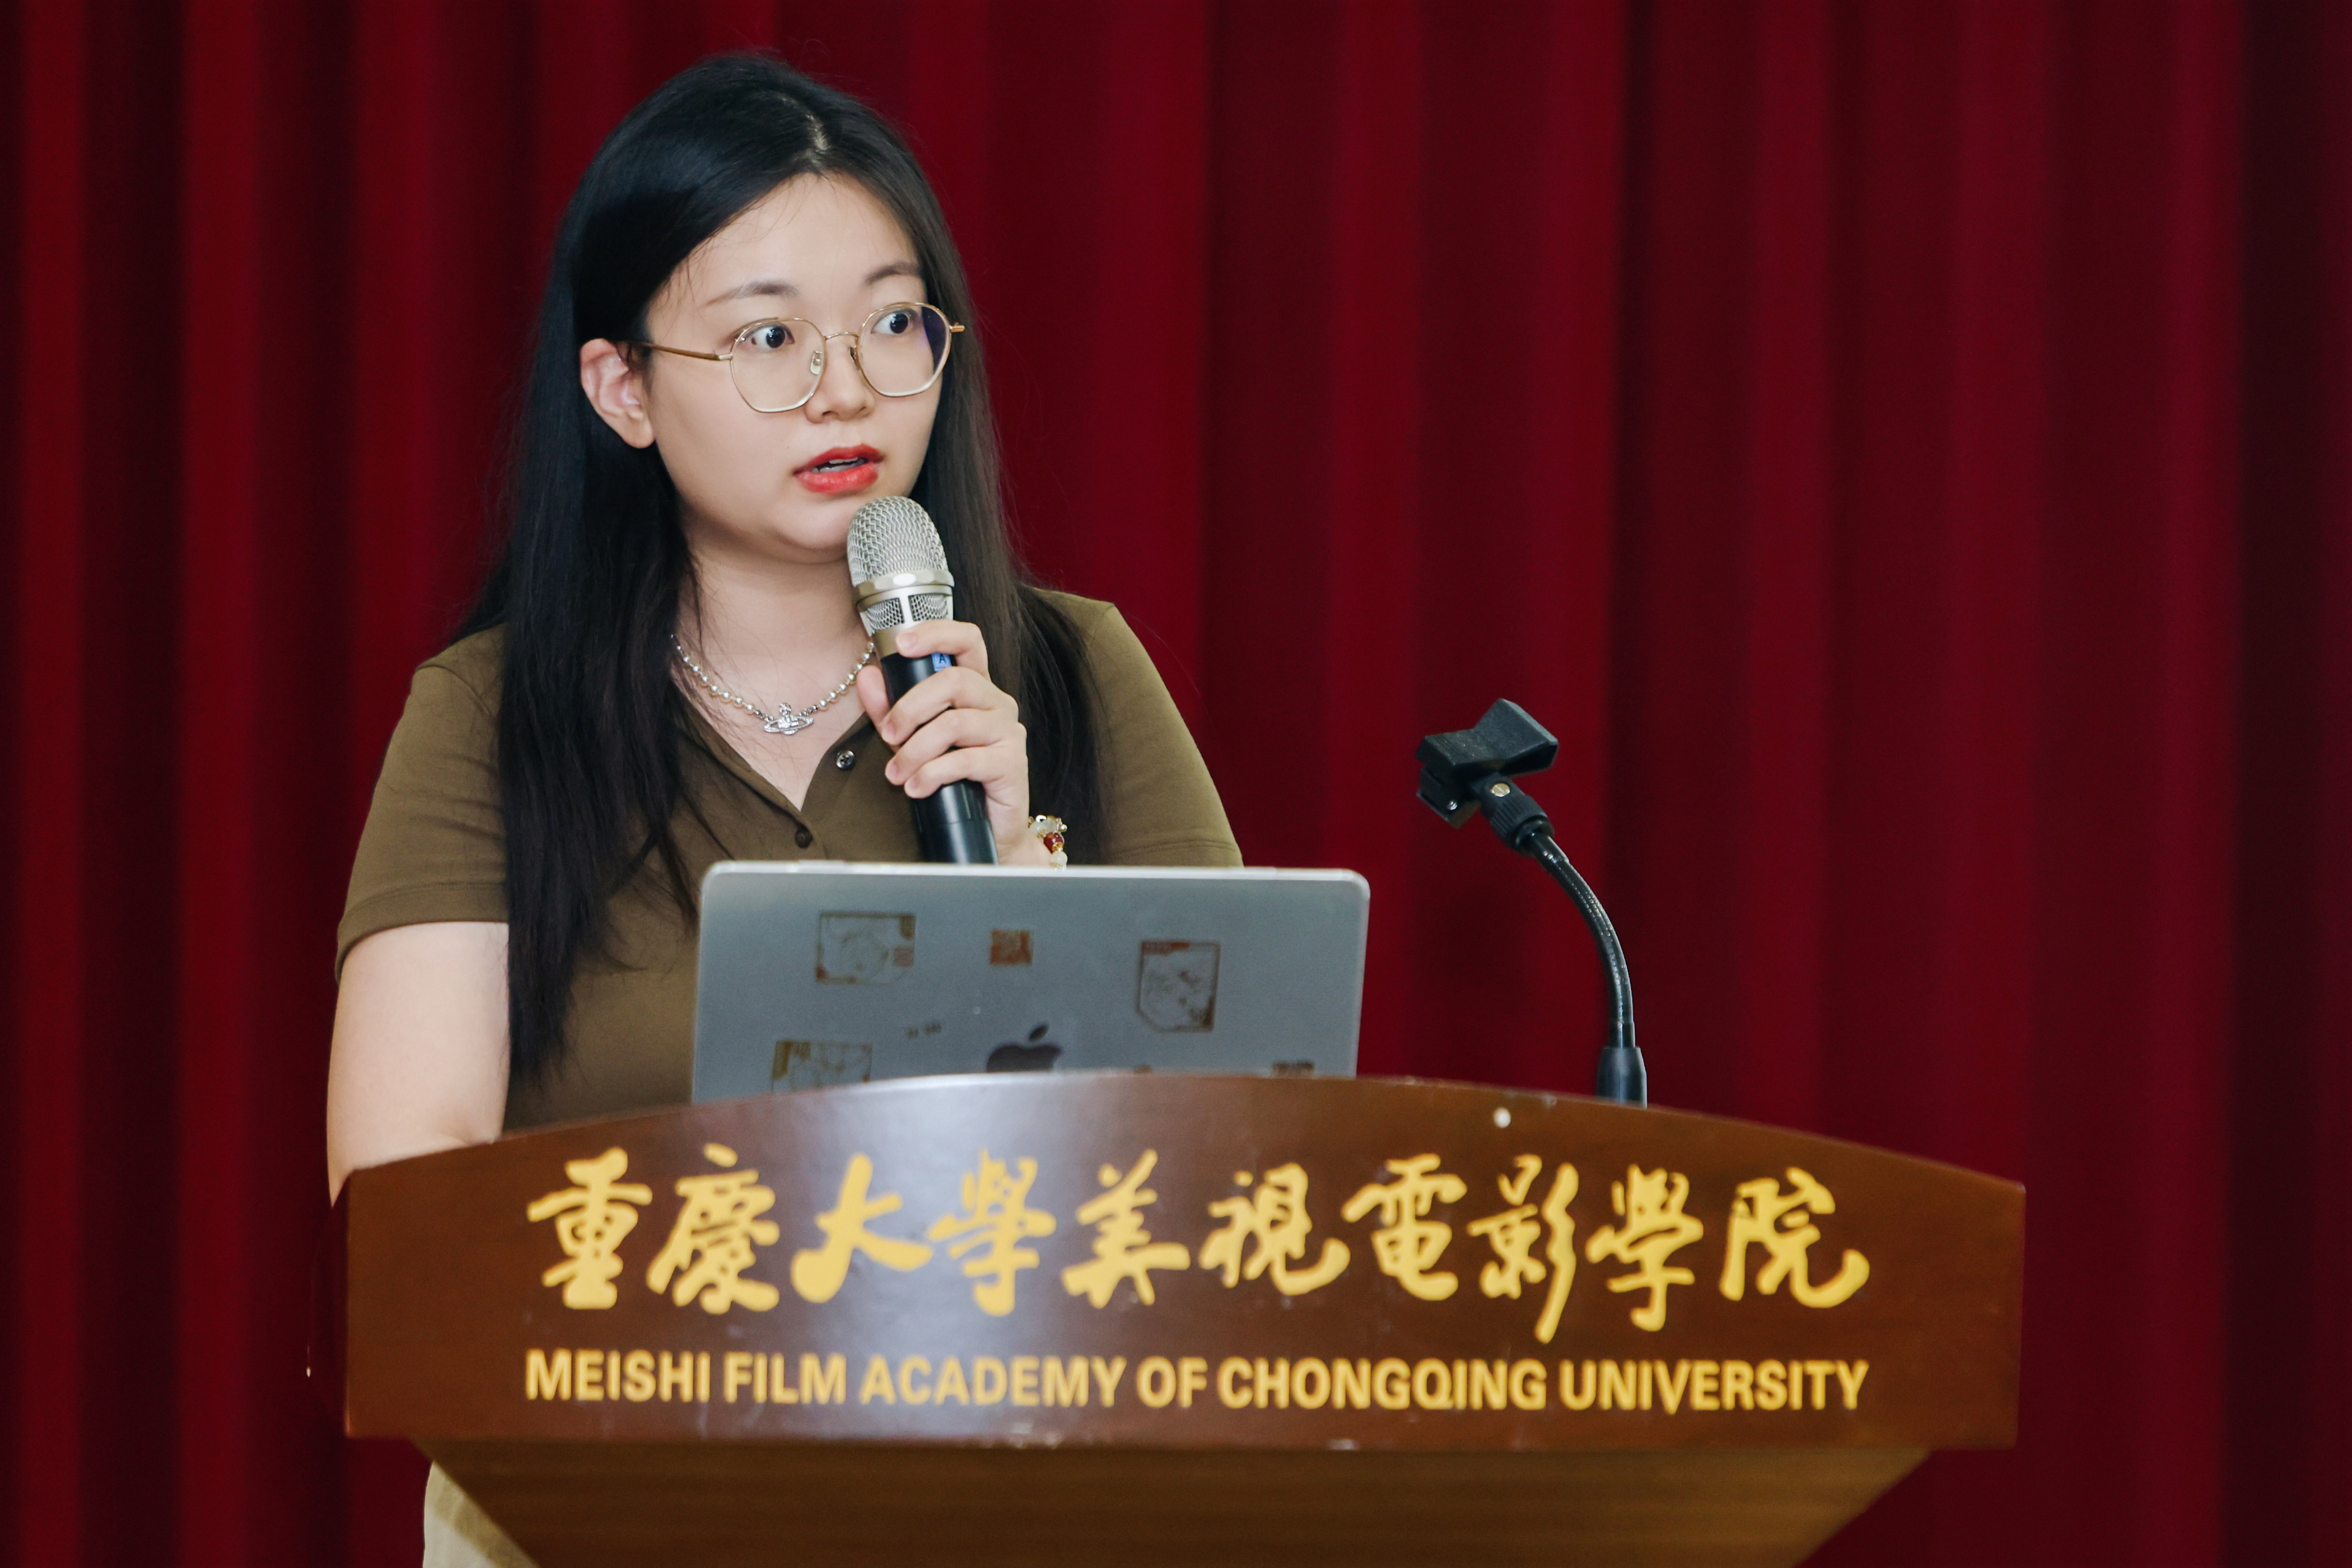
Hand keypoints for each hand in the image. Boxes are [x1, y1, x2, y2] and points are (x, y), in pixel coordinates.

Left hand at [855, 620, 1050, 864]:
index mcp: (976, 689)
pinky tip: (916, 789)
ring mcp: (1008, 732)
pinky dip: (933, 774)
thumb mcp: (912, 740)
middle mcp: (997, 703)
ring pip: (956, 723)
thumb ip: (891, 708)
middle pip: (954, 681)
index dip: (937, 634)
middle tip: (889, 736)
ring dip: (916, 750)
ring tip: (896, 774)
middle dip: (911, 708)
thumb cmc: (952, 781)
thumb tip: (868, 676)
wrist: (988, 832)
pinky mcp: (1012, 763)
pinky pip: (966, 760)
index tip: (902, 643)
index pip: (967, 641)